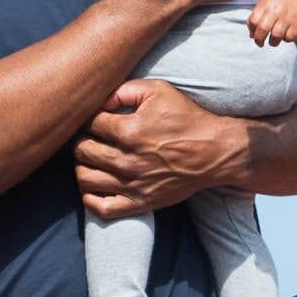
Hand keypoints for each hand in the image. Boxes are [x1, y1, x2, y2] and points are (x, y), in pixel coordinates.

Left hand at [74, 78, 252, 217]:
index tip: (96, 119)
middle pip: (82, 151)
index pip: (88, 124)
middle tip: (91, 138)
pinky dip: (89, 198)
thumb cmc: (188, 119)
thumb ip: (125, 89)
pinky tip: (95, 186)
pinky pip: (101, 208)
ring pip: (85, 178)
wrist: (215, 152)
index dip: (88, 118)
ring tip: (91, 160)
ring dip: (82, 166)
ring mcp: (132, 184)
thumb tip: (99, 98)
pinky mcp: (140, 202)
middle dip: (81, 141)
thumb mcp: (159, 91)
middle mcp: (127, 160)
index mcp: (129, 131)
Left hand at [245, 0, 296, 47]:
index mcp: (266, 3)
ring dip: (272, 42)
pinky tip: (285, 34)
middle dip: (259, 40)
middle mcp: (276, 9)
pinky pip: (289, 37)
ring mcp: (288, 16)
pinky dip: (286, 39)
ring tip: (273, 40)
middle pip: (263, 29)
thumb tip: (251, 35)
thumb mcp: (265, 1)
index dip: (251, 30)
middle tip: (260, 43)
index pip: (253, 21)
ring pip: (276, 36)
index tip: (254, 33)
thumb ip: (257, 16)